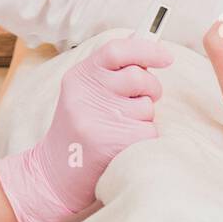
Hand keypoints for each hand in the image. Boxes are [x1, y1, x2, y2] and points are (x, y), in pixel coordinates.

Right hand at [0, 35, 172, 221]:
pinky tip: (124, 144)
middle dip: (151, 87)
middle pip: (138, 76)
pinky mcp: (113, 144)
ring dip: (144, 116)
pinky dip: (144, 137)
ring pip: (147, 106)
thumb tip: (151, 49)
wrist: (56, 173)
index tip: (166, 56)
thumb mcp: (84, 92)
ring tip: (122, 126)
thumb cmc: (80, 128)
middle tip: (143, 98)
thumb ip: (111, 71)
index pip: (116, 50)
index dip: (145, 50)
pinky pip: (149, 131)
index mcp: (79, 77)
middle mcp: (86, 95)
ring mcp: (98, 120)